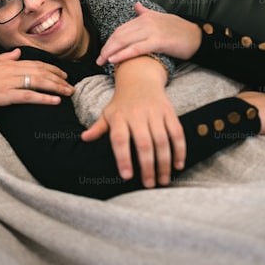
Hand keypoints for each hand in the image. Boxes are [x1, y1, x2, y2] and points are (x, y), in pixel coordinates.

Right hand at [0, 48, 72, 107]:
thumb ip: (5, 58)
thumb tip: (18, 52)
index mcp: (9, 63)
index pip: (36, 64)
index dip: (52, 69)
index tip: (63, 74)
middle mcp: (12, 70)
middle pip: (42, 72)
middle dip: (59, 79)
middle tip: (72, 86)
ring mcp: (9, 82)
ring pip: (39, 82)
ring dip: (57, 88)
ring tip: (69, 93)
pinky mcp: (5, 95)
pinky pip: (29, 96)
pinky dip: (44, 98)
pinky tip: (55, 101)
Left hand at [81, 56, 184, 186]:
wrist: (140, 79)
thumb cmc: (121, 102)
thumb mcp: (107, 113)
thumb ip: (98, 128)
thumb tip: (84, 139)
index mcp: (119, 117)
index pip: (119, 140)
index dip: (123, 158)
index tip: (127, 176)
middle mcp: (137, 115)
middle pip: (143, 144)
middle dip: (147, 166)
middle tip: (149, 184)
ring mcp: (155, 113)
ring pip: (162, 141)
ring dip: (164, 163)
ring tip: (163, 180)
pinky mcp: (170, 113)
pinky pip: (177, 133)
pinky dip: (179, 150)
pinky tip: (178, 165)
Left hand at [96, 2, 201, 66]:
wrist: (199, 37)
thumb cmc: (179, 30)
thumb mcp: (161, 18)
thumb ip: (146, 13)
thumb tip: (136, 5)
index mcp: (144, 17)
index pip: (121, 30)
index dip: (110, 41)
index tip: (102, 52)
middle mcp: (146, 22)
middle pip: (119, 35)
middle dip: (106, 48)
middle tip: (98, 60)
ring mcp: (152, 31)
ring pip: (125, 41)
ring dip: (110, 52)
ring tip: (102, 62)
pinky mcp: (159, 41)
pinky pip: (136, 48)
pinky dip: (123, 54)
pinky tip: (114, 60)